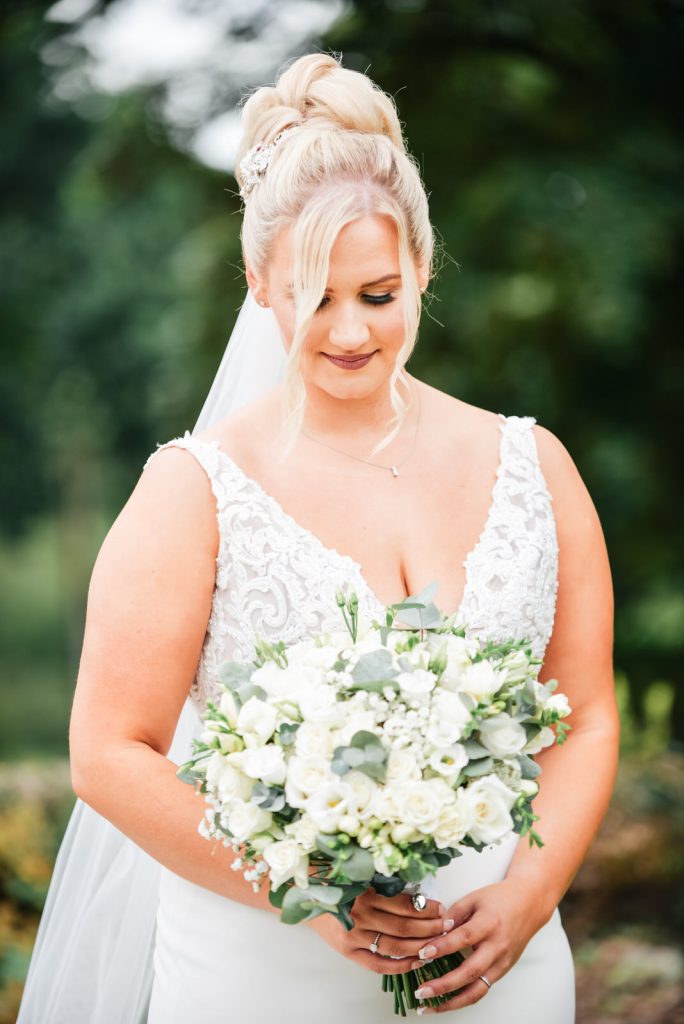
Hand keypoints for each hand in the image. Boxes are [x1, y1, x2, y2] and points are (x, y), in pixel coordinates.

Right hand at [307, 888, 453, 974]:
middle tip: (446, 927)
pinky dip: (399, 966)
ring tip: (436, 944)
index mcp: (367, 892)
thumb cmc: (339, 884)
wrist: (307, 897)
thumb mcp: (362, 878)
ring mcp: (354, 935)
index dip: (427, 909)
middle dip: (430, 928)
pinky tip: (415, 963)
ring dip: (420, 947)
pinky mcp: (348, 951)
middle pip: (404, 927)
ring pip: (395, 946)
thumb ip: (386, 886)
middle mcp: (361, 915)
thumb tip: (420, 895)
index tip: (441, 909)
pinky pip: (377, 964)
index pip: (405, 905)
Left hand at [407, 879, 550, 1012]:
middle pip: (470, 972)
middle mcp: (497, 947)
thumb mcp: (473, 898)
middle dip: (443, 985)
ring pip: (477, 990)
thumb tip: (433, 931)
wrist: (528, 904)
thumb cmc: (500, 898)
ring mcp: (501, 963)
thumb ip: (452, 915)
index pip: (463, 938)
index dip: (442, 947)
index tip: (422, 953)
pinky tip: (446, 1002)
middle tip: (421, 990)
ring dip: (452, 1002)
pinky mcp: (502, 972)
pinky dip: (463, 999)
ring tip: (430, 1006)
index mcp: (488, 924)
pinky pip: (482, 990)